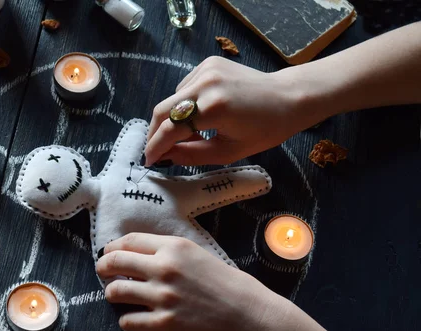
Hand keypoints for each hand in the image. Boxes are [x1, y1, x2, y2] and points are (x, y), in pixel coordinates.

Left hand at [96, 233, 288, 330]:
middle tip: (102, 272)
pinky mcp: (164, 324)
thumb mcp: (198, 254)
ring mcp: (162, 297)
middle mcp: (163, 268)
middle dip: (103, 267)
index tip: (109, 253)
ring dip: (111, 293)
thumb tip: (139, 254)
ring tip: (116, 295)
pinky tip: (134, 318)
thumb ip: (169, 252)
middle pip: (114, 261)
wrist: (249, 315)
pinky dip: (127, 320)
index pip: (127, 241)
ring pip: (115, 291)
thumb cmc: (228, 283)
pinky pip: (128, 321)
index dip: (112, 247)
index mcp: (173, 247)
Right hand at [145, 56, 322, 165]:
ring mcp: (206, 69)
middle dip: (155, 132)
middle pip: (162, 110)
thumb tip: (164, 156)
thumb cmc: (264, 130)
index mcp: (214, 108)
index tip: (149, 161)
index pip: (171, 129)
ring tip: (187, 134)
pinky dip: (184, 104)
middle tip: (156, 150)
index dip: (156, 147)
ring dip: (172, 118)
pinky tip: (200, 113)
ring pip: (172, 99)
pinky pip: (184, 88)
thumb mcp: (228, 152)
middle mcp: (206, 84)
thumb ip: (192, 155)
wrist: (288, 97)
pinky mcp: (208, 63)